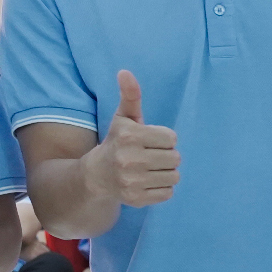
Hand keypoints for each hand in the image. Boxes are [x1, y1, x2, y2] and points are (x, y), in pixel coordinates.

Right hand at [88, 72, 179, 207]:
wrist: (96, 176)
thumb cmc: (116, 142)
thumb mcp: (123, 118)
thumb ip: (130, 95)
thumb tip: (125, 72)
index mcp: (129, 136)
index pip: (172, 138)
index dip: (163, 139)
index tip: (148, 141)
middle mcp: (129, 159)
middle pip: (175, 158)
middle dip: (165, 156)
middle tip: (149, 156)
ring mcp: (132, 181)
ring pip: (174, 176)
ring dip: (165, 173)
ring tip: (149, 169)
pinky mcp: (136, 198)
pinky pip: (168, 192)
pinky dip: (161, 188)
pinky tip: (147, 182)